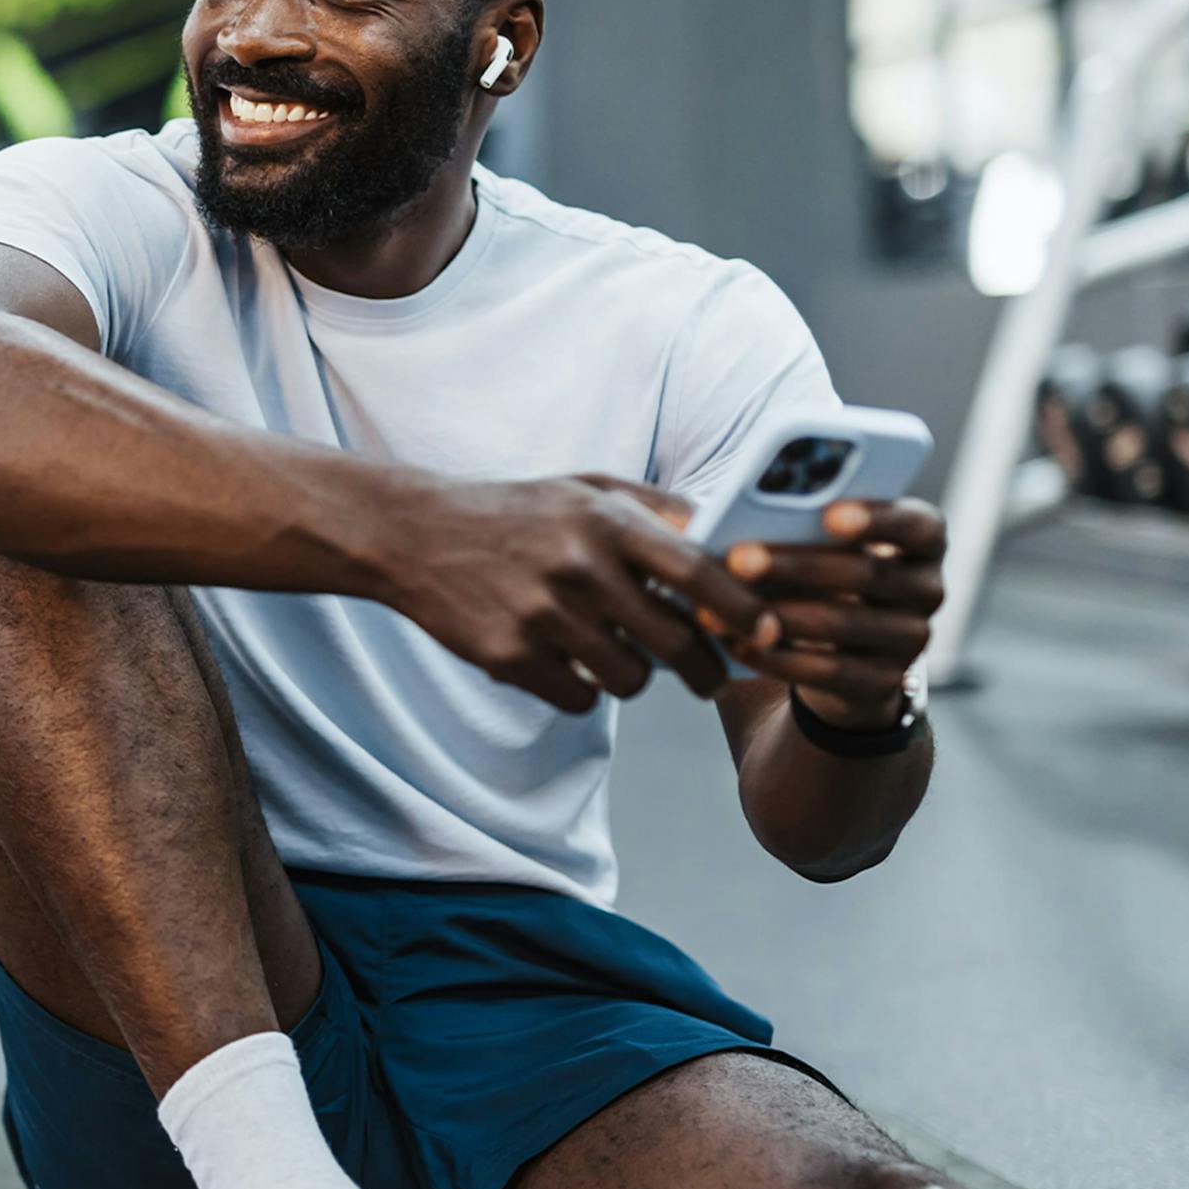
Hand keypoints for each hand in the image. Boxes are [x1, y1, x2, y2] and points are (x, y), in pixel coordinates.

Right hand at [378, 471, 765, 712]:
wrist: (417, 535)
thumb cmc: (516, 511)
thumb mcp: (586, 489)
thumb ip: (657, 510)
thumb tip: (729, 538)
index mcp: (606, 522)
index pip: (697, 573)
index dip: (744, 610)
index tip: (770, 632)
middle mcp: (578, 568)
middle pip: (676, 643)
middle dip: (707, 670)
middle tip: (712, 677)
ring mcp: (542, 616)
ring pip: (631, 679)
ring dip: (636, 676)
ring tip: (617, 654)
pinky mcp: (510, 657)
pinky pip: (580, 699)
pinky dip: (584, 690)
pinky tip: (567, 661)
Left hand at [695, 499, 945, 729]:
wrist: (839, 648)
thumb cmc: (815, 571)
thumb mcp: (812, 539)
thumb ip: (783, 518)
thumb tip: (693, 511)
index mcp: (923, 539)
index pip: (917, 524)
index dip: (877, 518)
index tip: (827, 514)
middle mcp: (929, 588)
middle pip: (868, 574)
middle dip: (797, 566)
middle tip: (737, 559)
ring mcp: (912, 640)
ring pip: (843, 625)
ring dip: (775, 615)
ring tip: (719, 608)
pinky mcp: (884, 684)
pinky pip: (828, 671)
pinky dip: (775, 657)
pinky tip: (734, 643)